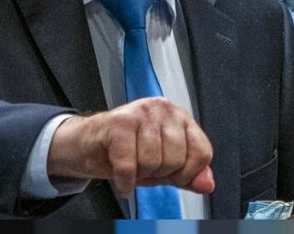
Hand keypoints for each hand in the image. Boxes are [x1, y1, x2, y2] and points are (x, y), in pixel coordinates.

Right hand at [48, 97, 214, 196]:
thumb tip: (207, 184)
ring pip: (152, 162)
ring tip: (131, 165)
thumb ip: (188, 175)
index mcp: (180, 118)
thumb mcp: (163, 167)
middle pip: (177, 159)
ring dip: (139, 175)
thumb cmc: (126, 151)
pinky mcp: (118, 122)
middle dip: (159, 173)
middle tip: (144, 167)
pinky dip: (124, 182)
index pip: (202, 152)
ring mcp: (141, 112)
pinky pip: (129, 165)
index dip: (187, 173)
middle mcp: (163, 109)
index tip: (172, 175)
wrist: (86, 144)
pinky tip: (122, 180)